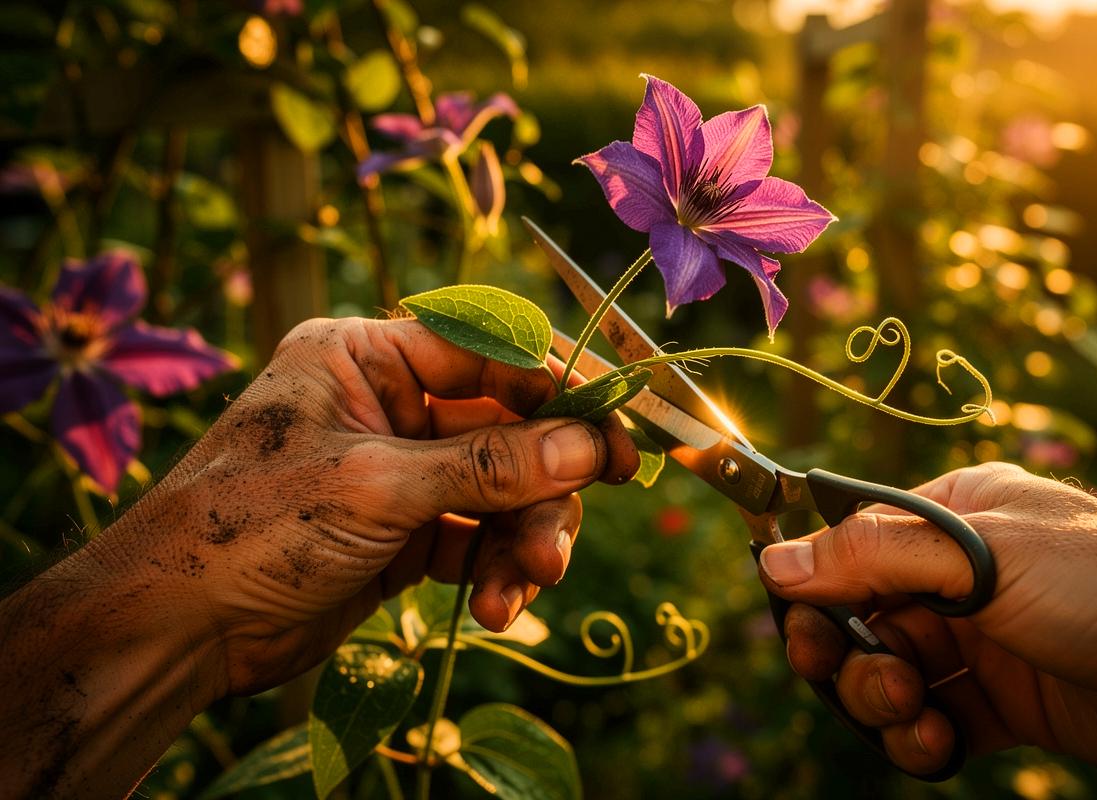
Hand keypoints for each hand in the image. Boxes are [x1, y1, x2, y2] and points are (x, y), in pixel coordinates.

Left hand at [0, 316, 639, 796]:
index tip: (619, 436)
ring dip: (524, 540)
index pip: (489, 354)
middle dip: (542, 490)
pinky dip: (496, 570)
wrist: (176, 629)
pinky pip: (477, 538)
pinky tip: (499, 607)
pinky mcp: (404, 531)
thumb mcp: (377, 485)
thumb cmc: (253, 527)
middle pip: (508, 430)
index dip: (560, 393)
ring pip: (502, 491)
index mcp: (367, 356)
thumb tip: (591, 447)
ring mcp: (400, 470)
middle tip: (562, 540)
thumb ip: (490, 466)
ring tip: (524, 586)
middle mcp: (389, 404)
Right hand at [757, 462, 1096, 777]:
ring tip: (913, 709)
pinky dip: (918, 738)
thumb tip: (776, 564)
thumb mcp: (978, 556)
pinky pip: (930, 722)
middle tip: (849, 672)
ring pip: (888, 674)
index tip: (795, 624)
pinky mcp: (1001, 702)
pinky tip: (935, 744)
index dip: (813, 587)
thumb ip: (871, 557)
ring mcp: (979, 641)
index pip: (850, 545)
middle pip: (858, 617)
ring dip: (881, 699)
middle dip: (845, 653)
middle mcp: (956, 576)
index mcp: (949, 518)